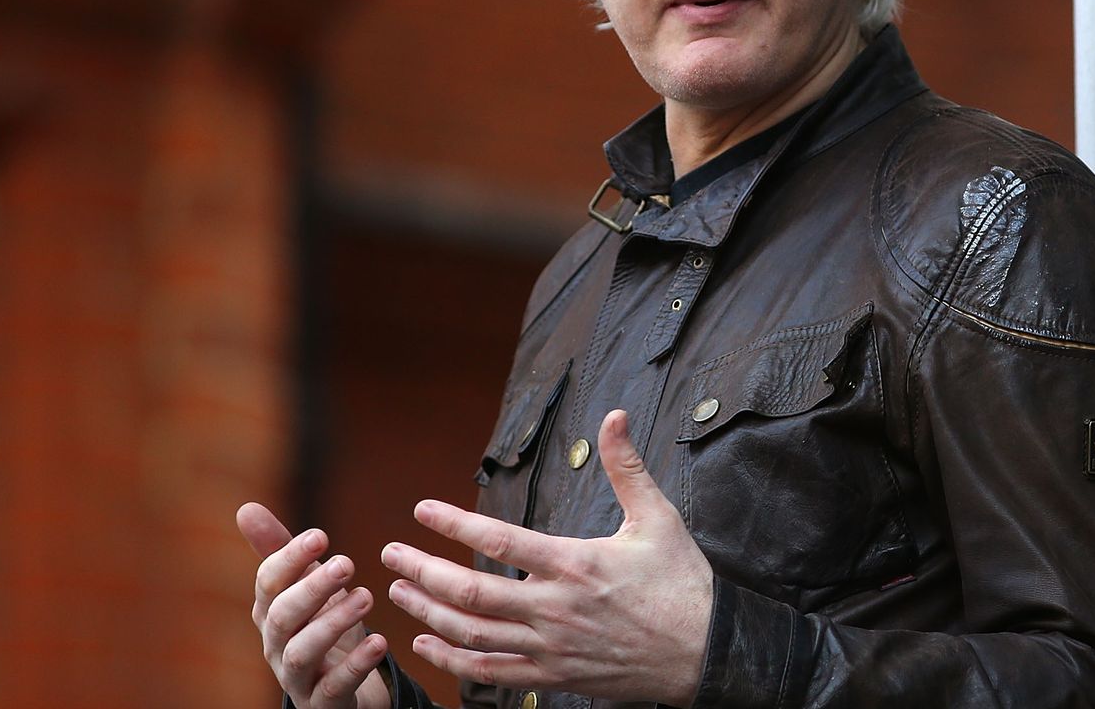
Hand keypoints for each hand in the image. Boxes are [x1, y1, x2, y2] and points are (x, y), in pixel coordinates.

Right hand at [237, 503, 391, 708]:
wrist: (339, 686)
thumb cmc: (319, 626)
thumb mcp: (306, 585)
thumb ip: (283, 551)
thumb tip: (245, 507)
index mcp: (270, 611)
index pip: (269, 582)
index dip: (291, 558)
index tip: (321, 535)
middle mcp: (276, 644)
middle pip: (283, 616)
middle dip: (313, 588)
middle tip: (348, 563)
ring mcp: (297, 677)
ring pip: (303, 652)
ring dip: (333, 623)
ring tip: (366, 597)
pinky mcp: (322, 702)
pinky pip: (333, 687)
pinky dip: (355, 665)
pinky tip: (379, 642)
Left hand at [381, 409, 713, 706]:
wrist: (705, 652)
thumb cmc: (682, 583)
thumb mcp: (657, 518)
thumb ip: (627, 467)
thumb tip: (614, 417)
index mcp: (575, 564)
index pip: (498, 542)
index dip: (452, 525)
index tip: (421, 510)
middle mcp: (555, 609)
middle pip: (469, 592)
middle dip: (422, 570)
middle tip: (389, 554)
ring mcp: (550, 648)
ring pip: (472, 634)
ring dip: (427, 612)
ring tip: (398, 591)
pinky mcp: (553, 676)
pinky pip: (490, 672)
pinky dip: (452, 660)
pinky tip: (428, 644)